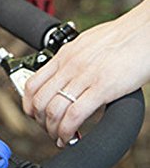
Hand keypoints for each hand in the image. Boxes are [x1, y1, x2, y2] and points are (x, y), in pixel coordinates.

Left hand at [22, 0, 149, 146]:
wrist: (146, 30)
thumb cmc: (122, 37)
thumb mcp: (85, 45)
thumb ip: (71, 61)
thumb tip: (63, 77)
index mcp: (63, 56)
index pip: (31, 85)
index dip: (29, 106)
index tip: (35, 116)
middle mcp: (69, 66)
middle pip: (40, 102)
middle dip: (41, 123)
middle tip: (50, 130)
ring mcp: (84, 77)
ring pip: (53, 111)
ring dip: (53, 131)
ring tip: (60, 138)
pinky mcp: (102, 88)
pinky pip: (74, 115)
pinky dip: (67, 131)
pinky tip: (70, 137)